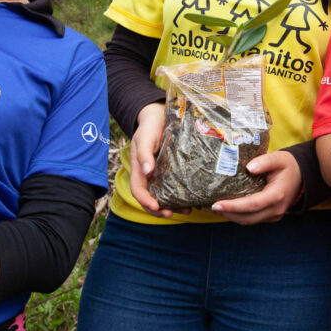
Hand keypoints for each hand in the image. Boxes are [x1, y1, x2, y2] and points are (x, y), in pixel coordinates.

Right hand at [128, 102, 182, 217]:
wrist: (159, 117)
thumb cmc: (149, 126)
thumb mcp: (144, 137)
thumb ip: (144, 153)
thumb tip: (146, 171)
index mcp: (138, 169)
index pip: (138, 190)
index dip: (145, 201)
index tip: (156, 207)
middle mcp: (147, 175)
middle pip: (149, 199)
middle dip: (159, 210)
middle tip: (172, 214)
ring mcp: (159, 175)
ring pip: (162, 196)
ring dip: (172, 206)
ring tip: (187, 210)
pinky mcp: (170, 172)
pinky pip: (173, 188)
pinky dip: (180, 196)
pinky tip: (192, 199)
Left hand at [211, 150, 301, 223]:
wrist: (302, 176)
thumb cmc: (288, 165)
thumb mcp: (279, 158)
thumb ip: (265, 161)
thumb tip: (249, 167)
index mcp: (277, 195)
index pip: (253, 204)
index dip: (234, 206)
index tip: (216, 204)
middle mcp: (276, 209)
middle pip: (248, 217)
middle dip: (227, 213)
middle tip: (209, 206)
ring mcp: (274, 215)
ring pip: (248, 221)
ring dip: (231, 216)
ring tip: (213, 208)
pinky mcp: (270, 216)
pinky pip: (252, 219)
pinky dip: (238, 215)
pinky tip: (226, 208)